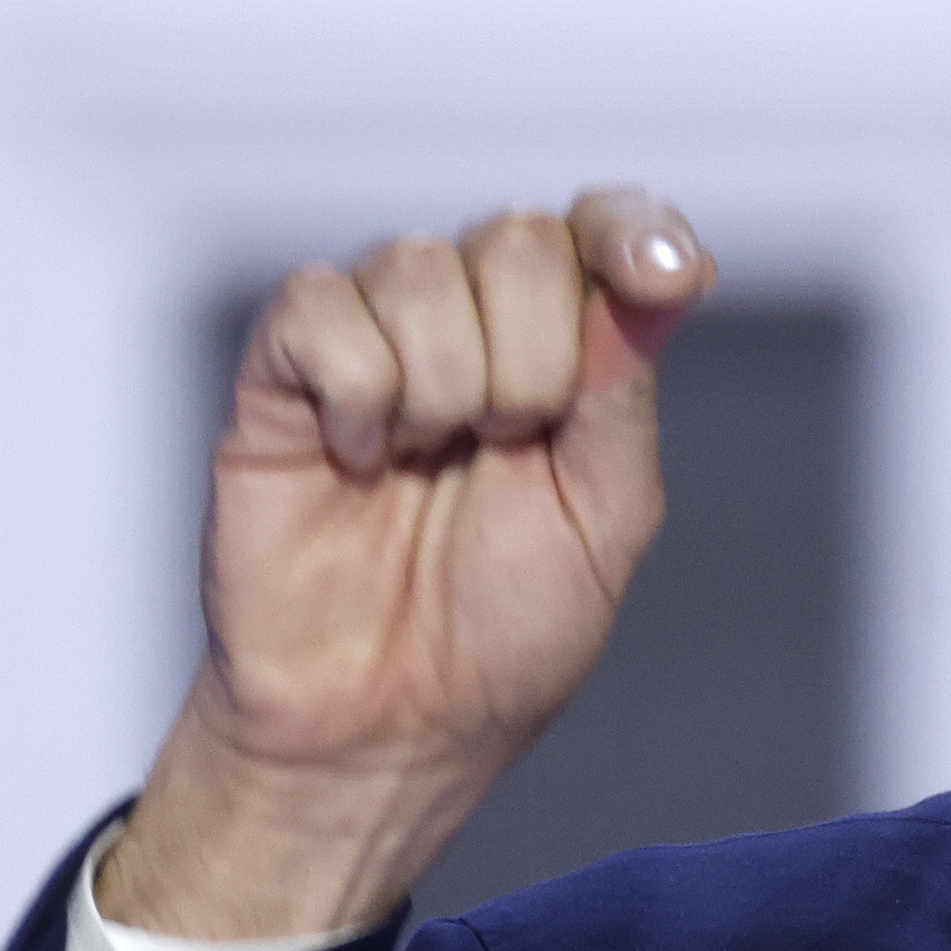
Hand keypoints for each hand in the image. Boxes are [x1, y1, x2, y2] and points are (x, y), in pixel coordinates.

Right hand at [97, 187, 713, 939]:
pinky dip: (357, 394)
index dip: (631, 230)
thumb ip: (625, 388)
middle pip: (518, 239)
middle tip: (505, 453)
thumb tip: (667, 268)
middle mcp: (471, 320)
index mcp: (565, 347)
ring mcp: (374, 334)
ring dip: (446, 388)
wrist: (385, 721)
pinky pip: (322, 307)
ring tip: (425, 468)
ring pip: (418, 265)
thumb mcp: (606, 516)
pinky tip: (357, 460)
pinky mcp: (283, 366)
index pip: (600, 230)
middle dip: (534, 362)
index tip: (662, 272)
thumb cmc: (502, 631)